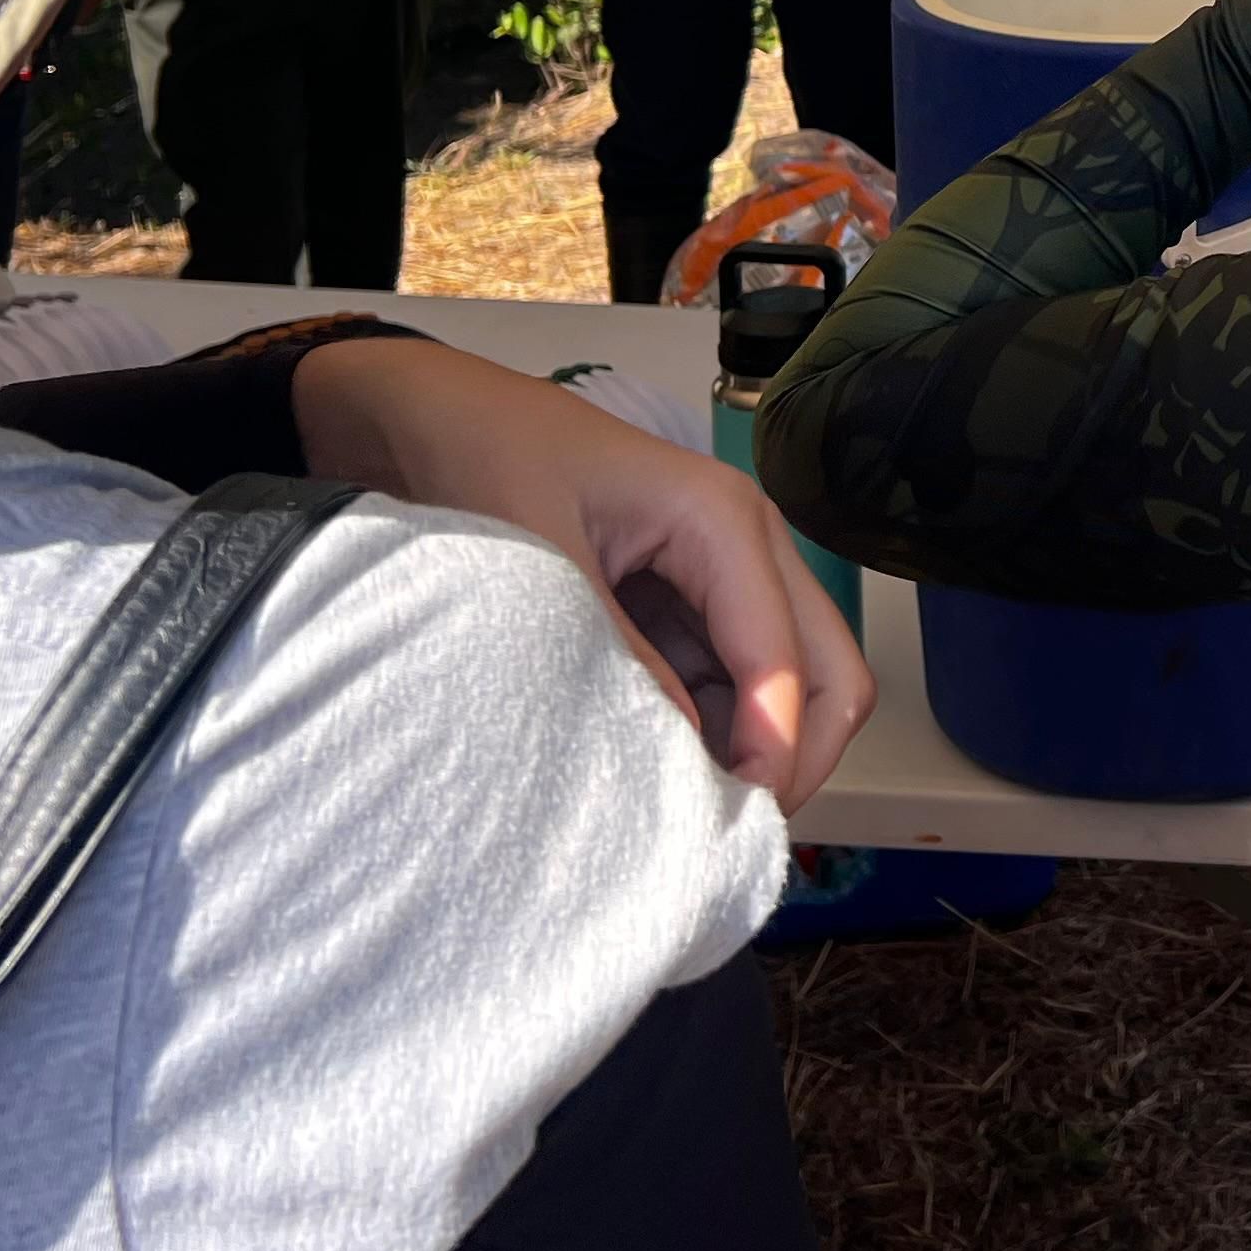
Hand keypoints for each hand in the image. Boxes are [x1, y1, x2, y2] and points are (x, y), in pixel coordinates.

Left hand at [291, 339, 874, 807]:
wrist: (422, 418)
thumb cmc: (482, 460)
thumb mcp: (543, 566)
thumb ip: (618, 659)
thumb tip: (680, 757)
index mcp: (724, 521)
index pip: (790, 658)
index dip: (773, 750)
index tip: (722, 828)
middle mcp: (745, 548)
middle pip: (828, 673)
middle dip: (792, 758)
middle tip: (722, 832)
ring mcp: (721, 578)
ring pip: (786, 688)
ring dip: (753, 752)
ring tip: (678, 815)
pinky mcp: (686, 604)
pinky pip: (730, 683)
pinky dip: (713, 734)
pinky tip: (653, 771)